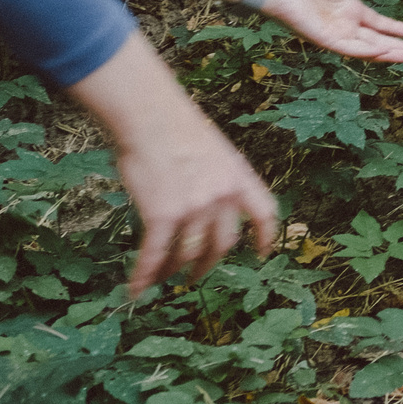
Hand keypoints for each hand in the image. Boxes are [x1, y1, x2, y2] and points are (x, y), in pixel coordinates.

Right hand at [66, 34, 278, 297]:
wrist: (150, 114)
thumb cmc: (176, 126)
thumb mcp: (215, 150)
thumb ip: (219, 178)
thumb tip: (211, 204)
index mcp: (240, 177)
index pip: (265, 214)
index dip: (265, 237)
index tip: (263, 254)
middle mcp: (223, 197)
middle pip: (222, 245)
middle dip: (207, 264)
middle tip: (194, 275)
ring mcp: (194, 208)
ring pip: (187, 254)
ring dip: (173, 271)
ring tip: (163, 278)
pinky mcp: (163, 215)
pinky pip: (154, 255)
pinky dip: (145, 276)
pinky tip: (137, 289)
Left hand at [263, 0, 402, 61]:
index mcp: (350, 10)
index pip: (377, 23)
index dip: (395, 28)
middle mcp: (345, 25)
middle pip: (376, 40)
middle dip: (397, 46)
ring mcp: (336, 34)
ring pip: (367, 48)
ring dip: (388, 53)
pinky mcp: (325, 40)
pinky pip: (350, 49)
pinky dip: (367, 51)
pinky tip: (384, 51)